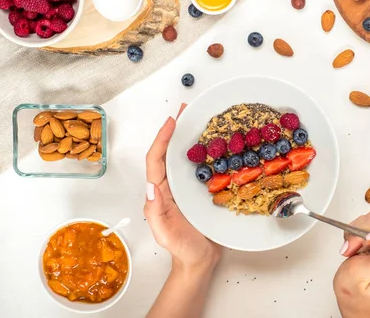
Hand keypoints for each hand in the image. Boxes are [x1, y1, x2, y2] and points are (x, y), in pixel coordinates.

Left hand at [144, 104, 220, 271]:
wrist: (199, 260)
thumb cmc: (181, 248)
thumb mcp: (165, 233)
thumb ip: (156, 213)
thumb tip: (151, 187)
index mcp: (159, 192)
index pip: (156, 160)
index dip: (162, 140)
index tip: (171, 122)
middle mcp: (171, 185)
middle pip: (170, 152)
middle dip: (176, 129)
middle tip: (187, 109)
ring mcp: (185, 187)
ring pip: (186, 156)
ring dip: (191, 136)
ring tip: (200, 117)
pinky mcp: (201, 190)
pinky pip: (202, 167)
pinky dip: (207, 151)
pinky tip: (218, 143)